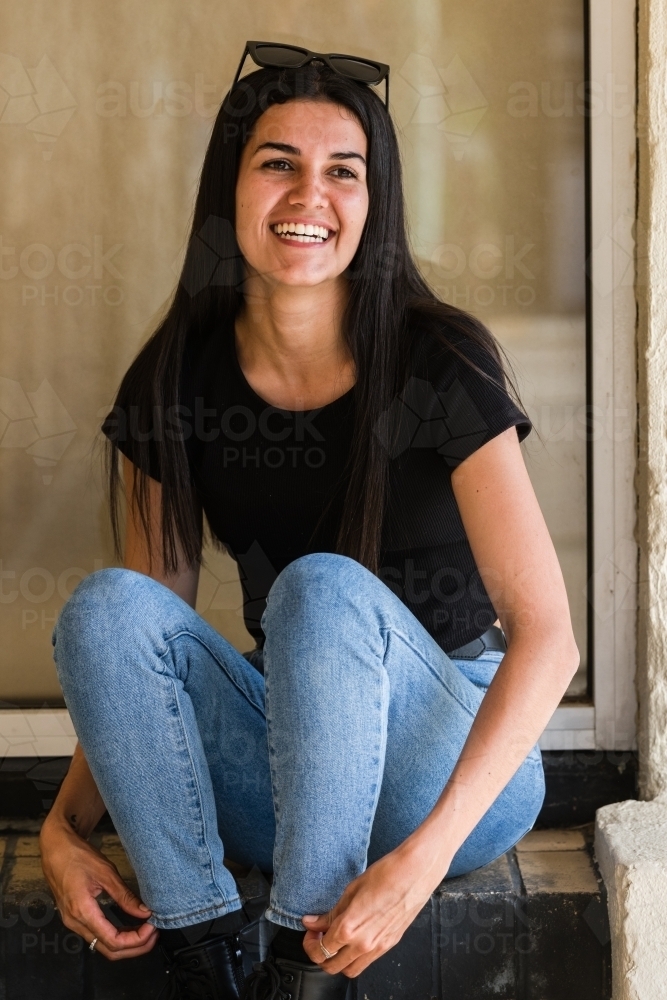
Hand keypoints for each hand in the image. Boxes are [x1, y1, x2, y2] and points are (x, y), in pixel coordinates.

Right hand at [40, 814, 157, 960]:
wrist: (55, 848)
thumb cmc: (77, 856)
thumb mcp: (106, 873)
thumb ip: (125, 896)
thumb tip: (145, 912)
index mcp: (83, 912)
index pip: (114, 941)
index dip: (137, 940)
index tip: (153, 928)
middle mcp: (75, 923)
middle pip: (109, 950)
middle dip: (134, 948)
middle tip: (154, 935)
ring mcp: (72, 922)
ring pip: (102, 946)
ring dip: (126, 944)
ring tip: (146, 931)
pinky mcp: (73, 918)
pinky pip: (96, 936)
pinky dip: (115, 936)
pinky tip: (130, 927)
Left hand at [301, 839, 449, 976]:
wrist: (414, 873)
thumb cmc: (385, 875)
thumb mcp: (350, 890)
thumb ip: (330, 913)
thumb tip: (313, 923)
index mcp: (349, 928)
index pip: (321, 950)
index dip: (310, 942)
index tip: (310, 931)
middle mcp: (363, 943)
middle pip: (332, 966)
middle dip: (320, 955)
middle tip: (318, 937)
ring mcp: (378, 947)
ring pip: (350, 970)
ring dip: (338, 960)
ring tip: (335, 940)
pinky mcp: (389, 945)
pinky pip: (367, 961)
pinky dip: (355, 956)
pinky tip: (354, 938)